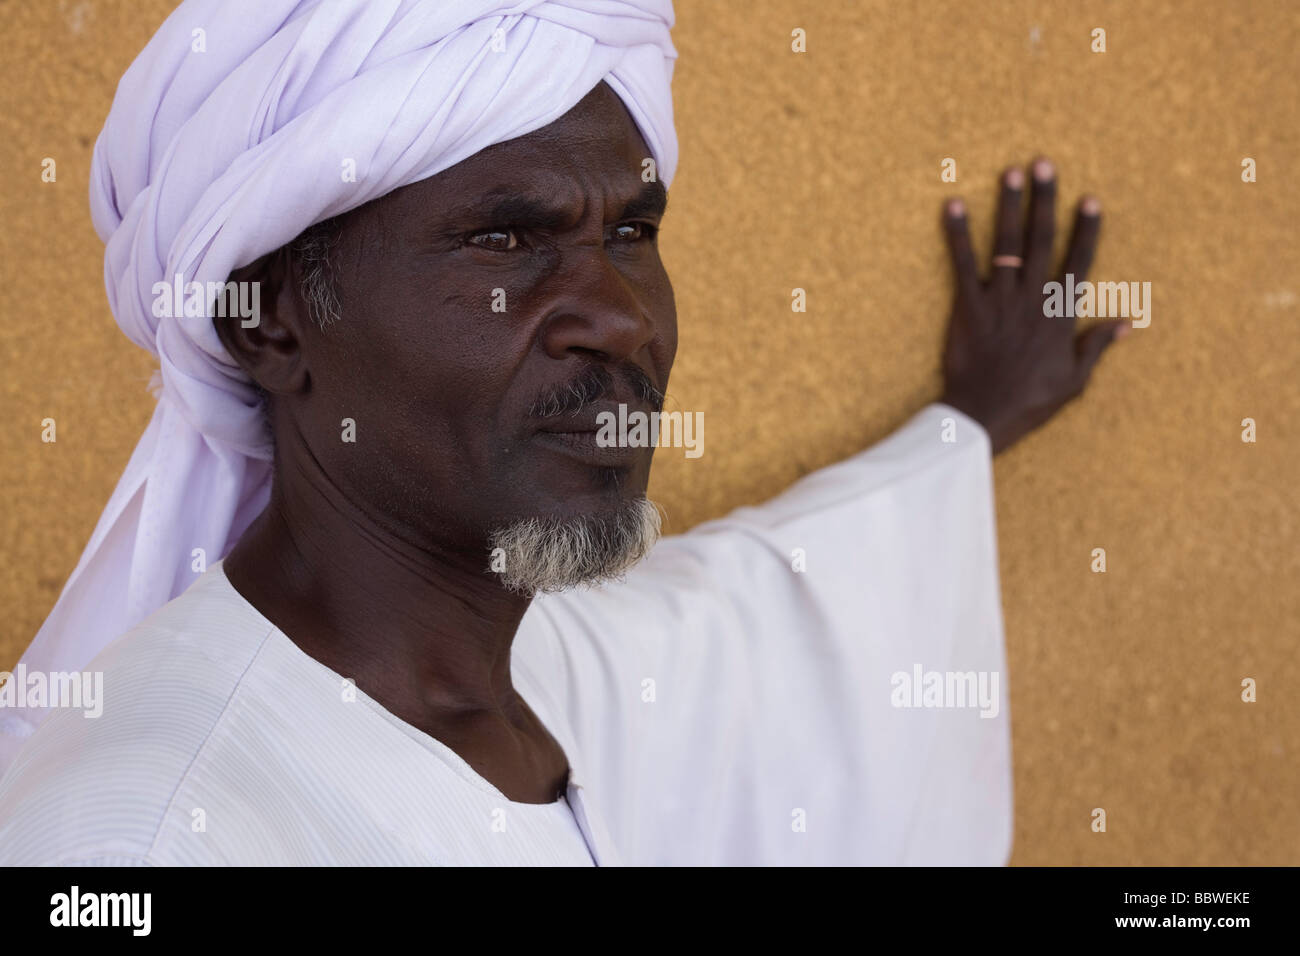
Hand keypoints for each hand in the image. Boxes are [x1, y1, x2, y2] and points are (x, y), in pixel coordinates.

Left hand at [938, 157, 1127, 453]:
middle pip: (1042, 240)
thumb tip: (1126, 323)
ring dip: (1007, 205)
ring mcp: (999, 300)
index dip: (1086, 229)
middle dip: (1044, 199)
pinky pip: (961, 263)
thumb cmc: (1030, 402)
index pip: (1078, 262)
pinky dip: (956, 233)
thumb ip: (1097, 346)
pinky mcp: (967, 307)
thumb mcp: (1074, 380)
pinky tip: (951, 204)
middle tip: (1044, 163)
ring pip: (1006, 244)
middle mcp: (1032, 299)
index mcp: (1060, 315)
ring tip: (1010, 172)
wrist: (984, 416)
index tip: (1090, 199)